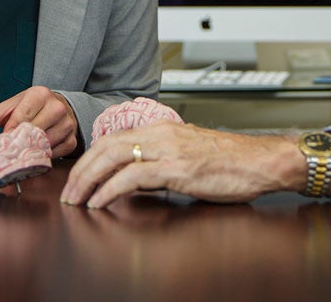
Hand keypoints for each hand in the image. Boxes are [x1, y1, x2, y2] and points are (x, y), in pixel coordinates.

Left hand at [0, 86, 78, 156]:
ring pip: (44, 144)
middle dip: (19, 142)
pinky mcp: (72, 139)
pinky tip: (37, 151)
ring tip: (22, 150)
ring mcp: (67, 124)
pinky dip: (43, 156)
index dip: (9, 132)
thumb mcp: (11, 107)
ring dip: (30, 150)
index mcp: (40, 94)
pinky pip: (54, 154)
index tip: (1, 141)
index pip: (22, 117)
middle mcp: (57, 108)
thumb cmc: (32, 107)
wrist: (59, 106)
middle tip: (9, 150)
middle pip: (33, 131)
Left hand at [59, 122, 305, 207]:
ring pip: (113, 157)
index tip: (78, 176)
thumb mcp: (189, 155)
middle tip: (68, 191)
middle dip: (81, 169)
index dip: (91, 157)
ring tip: (76, 199)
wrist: (262, 160)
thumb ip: (161, 163)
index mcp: (163, 128)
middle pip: (106, 146)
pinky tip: (100, 202)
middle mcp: (161, 133)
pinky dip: (110, 189)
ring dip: (89, 180)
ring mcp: (168, 149)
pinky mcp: (176, 168)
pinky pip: (132, 176)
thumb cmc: (232, 161)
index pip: (114, 137)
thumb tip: (136, 180)